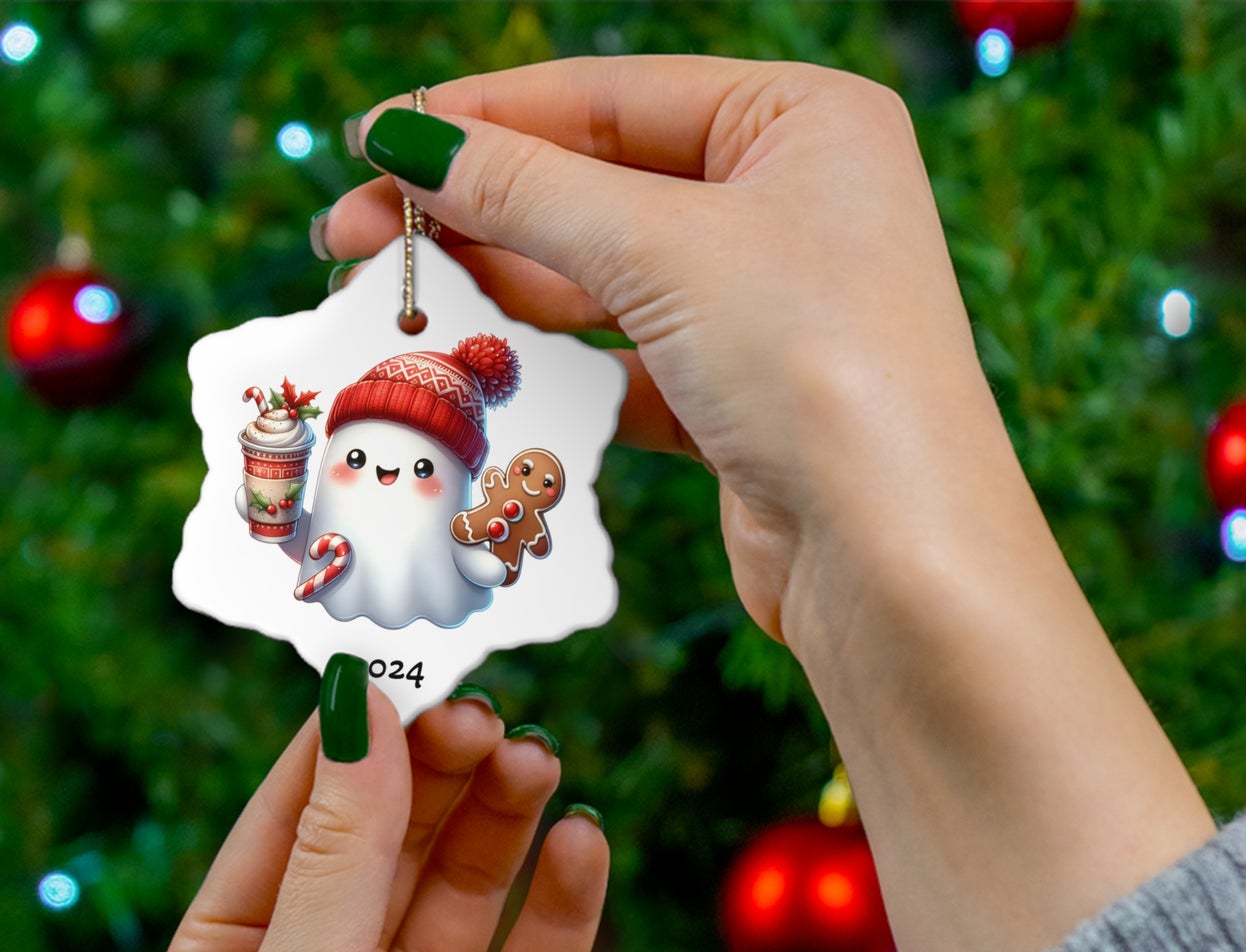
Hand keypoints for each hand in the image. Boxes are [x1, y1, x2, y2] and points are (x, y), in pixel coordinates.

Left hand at [152, 687, 606, 951]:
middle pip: (392, 838)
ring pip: (468, 887)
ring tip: (540, 762)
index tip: (410, 669)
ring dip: (504, 821)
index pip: (296, 812)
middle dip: (439, 773)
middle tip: (493, 719)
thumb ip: (337, 853)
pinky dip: (564, 903)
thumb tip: (356, 708)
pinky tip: (584, 844)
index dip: (352, 739)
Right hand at [322, 56, 1005, 642]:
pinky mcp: (740, 400)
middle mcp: (792, 204)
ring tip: (400, 302)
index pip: (609, 97)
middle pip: (599, 188)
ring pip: (606, 281)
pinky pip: (627, 363)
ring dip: (505, 294)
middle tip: (352, 236)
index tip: (373, 142)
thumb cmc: (816, 367)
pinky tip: (485, 374)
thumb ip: (529, 191)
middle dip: (477, 213)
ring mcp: (767, 307)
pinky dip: (559, 371)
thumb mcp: (664, 250)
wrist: (893, 559)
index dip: (482, 118)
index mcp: (802, 122)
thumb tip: (407, 141)